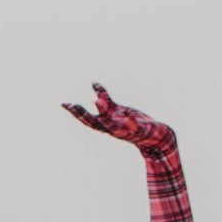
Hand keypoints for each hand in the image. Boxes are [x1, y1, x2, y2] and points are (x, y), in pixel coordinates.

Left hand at [62, 81, 176, 157]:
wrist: (155, 137)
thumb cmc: (151, 134)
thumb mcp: (143, 129)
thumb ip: (134, 124)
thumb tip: (126, 118)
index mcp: (116, 131)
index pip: (103, 122)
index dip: (99, 112)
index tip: (97, 100)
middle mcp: (111, 126)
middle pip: (90, 121)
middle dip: (78, 114)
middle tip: (66, 106)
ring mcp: (112, 119)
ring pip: (94, 113)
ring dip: (80, 109)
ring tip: (68, 104)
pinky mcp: (117, 112)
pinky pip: (106, 101)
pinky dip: (100, 92)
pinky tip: (94, 84)